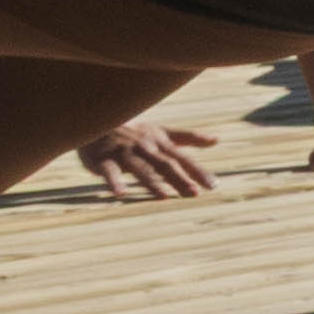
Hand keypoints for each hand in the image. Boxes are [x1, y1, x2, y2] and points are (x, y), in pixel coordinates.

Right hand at [74, 122, 222, 199]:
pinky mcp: (103, 159)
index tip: (213, 185)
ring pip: (139, 168)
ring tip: (163, 196)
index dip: (197, 171)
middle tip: (194, 194)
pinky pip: (109, 171)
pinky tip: (120, 194)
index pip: (182, 158)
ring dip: (151, 181)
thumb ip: (188, 137)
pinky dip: (115, 181)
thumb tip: (216, 140)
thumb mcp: (162, 132)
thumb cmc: (133, 130)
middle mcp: (145, 147)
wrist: (97, 117)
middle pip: (164, 164)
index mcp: (159, 142)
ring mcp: (124, 153)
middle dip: (179, 178)